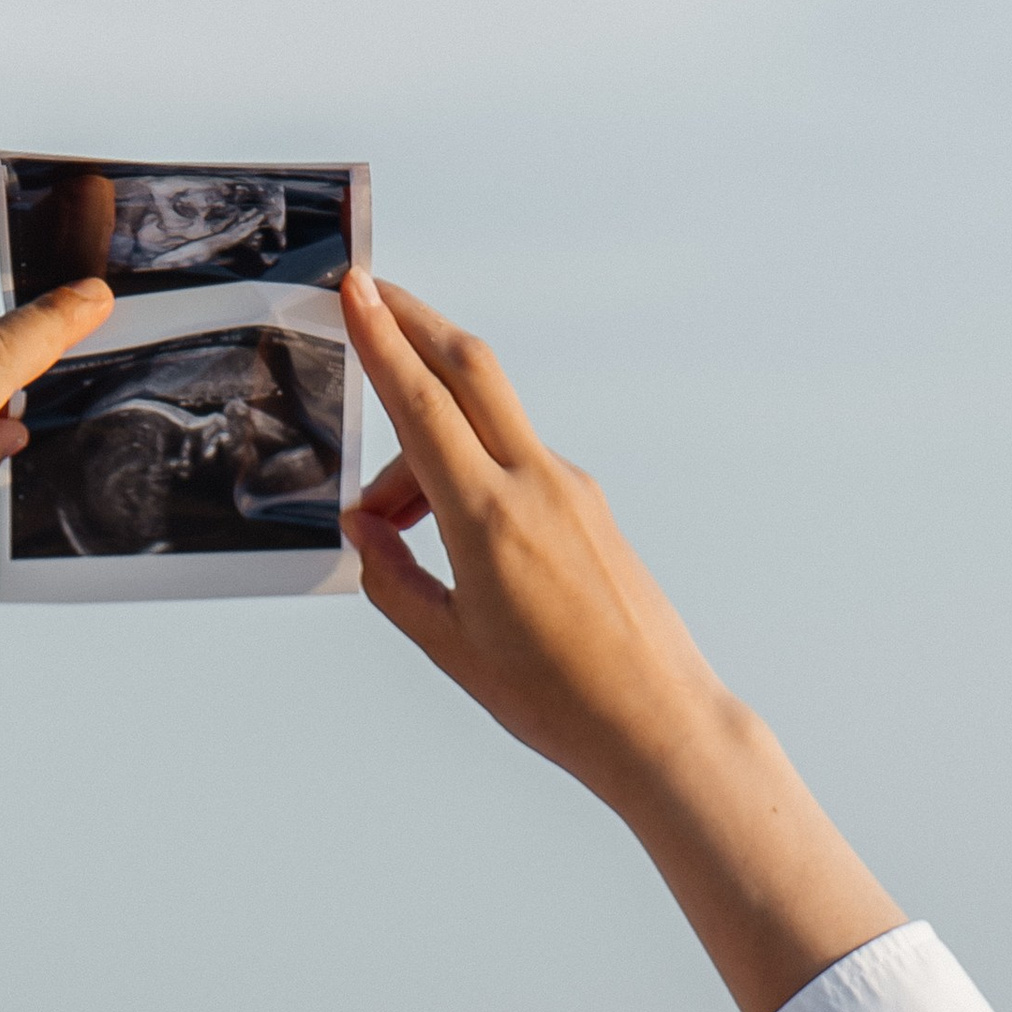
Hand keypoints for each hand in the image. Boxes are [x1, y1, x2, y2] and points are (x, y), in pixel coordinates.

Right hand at [339, 273, 904, 1011]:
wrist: (656, 722)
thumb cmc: (559, 699)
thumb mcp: (452, 647)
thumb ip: (395, 579)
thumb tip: (363, 532)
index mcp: (489, 519)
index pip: (423, 404)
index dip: (381, 340)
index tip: (354, 290)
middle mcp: (536, 485)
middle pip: (469, 368)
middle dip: (414, 323)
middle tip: (370, 297)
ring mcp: (570, 489)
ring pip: (485, 426)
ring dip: (429, 444)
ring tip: (393, 524)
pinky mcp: (588, 507)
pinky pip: (513, 464)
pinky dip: (468, 474)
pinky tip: (448, 533)